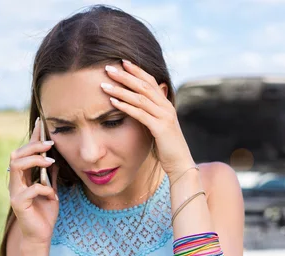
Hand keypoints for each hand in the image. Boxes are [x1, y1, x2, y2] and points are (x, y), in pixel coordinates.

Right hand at [8, 118, 60, 244]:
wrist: (41, 235)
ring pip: (16, 166)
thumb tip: (54, 159)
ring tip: (49, 162)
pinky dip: (44, 189)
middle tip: (50, 144)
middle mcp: (15, 182)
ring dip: (34, 161)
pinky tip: (52, 195)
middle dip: (32, 146)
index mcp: (23, 177)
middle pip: (16, 155)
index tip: (41, 122)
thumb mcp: (52, 191)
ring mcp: (15, 192)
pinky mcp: (18, 203)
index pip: (25, 152)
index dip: (32, 137)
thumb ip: (50, 176)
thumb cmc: (45, 213)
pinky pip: (30, 189)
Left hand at [100, 60, 195, 177]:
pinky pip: (140, 114)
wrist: (180, 163)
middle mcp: (166, 107)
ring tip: (104, 84)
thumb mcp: (159, 126)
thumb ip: (151, 114)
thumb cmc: (167, 147)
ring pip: (140, 97)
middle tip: (108, 68)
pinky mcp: (160, 128)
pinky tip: (112, 102)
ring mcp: (164, 116)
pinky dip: (125, 106)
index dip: (137, 70)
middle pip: (144, 85)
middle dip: (125, 76)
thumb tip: (139, 106)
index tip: (122, 62)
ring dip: (121, 90)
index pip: (151, 81)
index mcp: (166, 104)